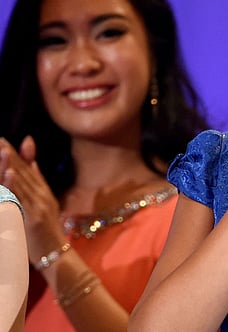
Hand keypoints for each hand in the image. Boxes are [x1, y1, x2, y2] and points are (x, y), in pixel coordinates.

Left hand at [0, 136, 67, 265]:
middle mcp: (42, 195)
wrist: (56, 254)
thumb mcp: (46, 207)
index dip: (16, 153)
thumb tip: (32, 165)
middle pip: (23, 170)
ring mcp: (39, 205)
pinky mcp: (33, 216)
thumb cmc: (46, 234)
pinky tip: (11, 171)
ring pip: (20, 180)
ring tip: (1, 146)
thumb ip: (39, 186)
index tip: (3, 139)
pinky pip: (21, 198)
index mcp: (43, 192)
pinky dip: (16, 184)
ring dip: (9, 162)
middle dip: (9, 152)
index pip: (27, 168)